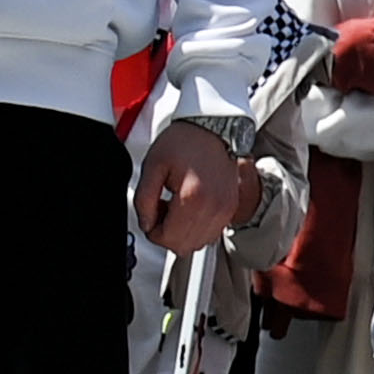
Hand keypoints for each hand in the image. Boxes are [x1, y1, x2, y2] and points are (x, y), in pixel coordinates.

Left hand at [131, 118, 244, 254]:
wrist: (214, 128)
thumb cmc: (185, 141)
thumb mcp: (152, 166)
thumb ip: (143, 200)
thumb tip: (146, 222)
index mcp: (193, 197)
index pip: (168, 239)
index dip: (153, 232)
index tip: (151, 215)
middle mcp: (214, 207)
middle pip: (184, 246)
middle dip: (167, 234)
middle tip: (161, 212)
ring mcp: (225, 210)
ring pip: (199, 243)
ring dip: (183, 233)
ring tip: (176, 208)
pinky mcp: (231, 208)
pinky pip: (212, 233)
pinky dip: (198, 228)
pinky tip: (190, 208)